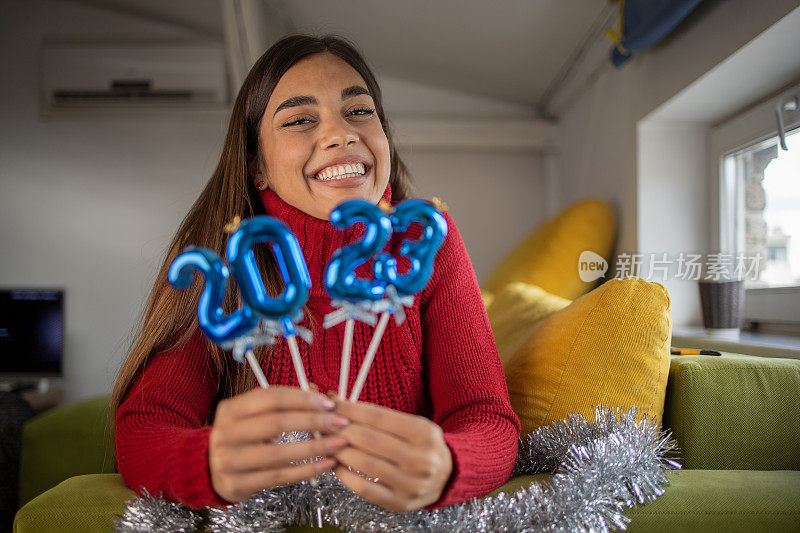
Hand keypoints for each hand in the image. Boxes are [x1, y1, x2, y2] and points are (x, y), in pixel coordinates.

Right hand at [208, 386, 349, 502]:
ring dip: (314, 448)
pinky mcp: (238, 484)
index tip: (328, 403)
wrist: (207, 470)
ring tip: (339, 443)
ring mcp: (230, 461)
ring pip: (278, 453)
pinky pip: (279, 477)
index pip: (270, 397)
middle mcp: (226, 433)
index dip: (302, 399)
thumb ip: (281, 405)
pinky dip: (306, 471)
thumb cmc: (240, 437)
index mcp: (230, 409)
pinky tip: (326, 464)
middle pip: (276, 423)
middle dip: (313, 421)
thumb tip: (320, 395)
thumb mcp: (251, 416)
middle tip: (339, 422)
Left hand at [330, 397, 452, 510]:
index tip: (332, 402)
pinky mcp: (399, 503)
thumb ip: (379, 417)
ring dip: (338, 450)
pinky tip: (337, 465)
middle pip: (368, 439)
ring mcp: (410, 484)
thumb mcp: (412, 424)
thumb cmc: (423, 446)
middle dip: (339, 428)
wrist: (448, 476)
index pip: (377, 416)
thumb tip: (338, 402)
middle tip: (323, 422)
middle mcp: (420, 459)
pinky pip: (363, 488)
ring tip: (327, 442)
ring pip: (363, 463)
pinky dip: (344, 475)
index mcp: (424, 433)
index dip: (350, 409)